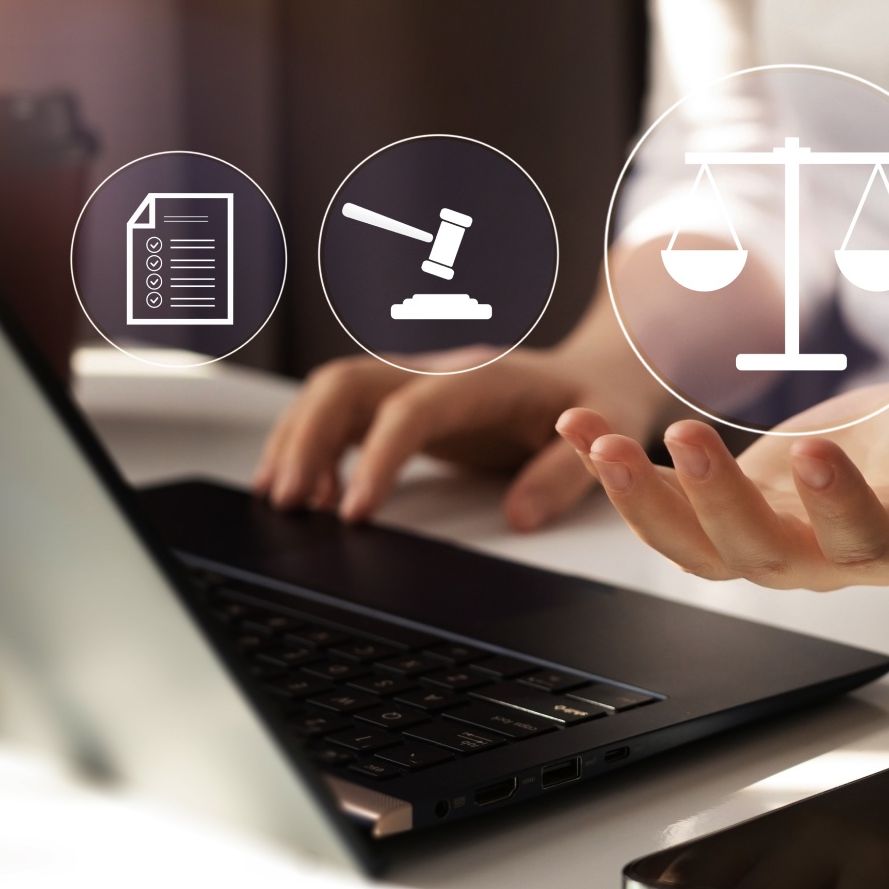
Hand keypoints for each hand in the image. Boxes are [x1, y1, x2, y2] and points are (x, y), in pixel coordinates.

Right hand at [254, 343, 665, 529]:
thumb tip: (519, 517)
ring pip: (335, 393)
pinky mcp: (407, 402)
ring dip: (299, 440)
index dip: (378, 456)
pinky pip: (345, 414)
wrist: (600, 371)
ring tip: (283, 501)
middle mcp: (441, 371)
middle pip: (350, 384)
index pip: (413, 408)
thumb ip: (563, 473)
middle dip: (308, 438)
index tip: (356, 512)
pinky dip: (317, 448)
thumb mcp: (605, 435)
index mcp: (485, 378)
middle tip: (287, 502)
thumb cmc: (600, 401)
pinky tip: (313, 494)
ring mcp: (419, 382)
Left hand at [556, 380, 888, 589]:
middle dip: (717, 504)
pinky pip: (665, 511)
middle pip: (759, 556)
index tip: (819, 454)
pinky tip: (578, 431)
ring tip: (600, 445)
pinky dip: (619, 476)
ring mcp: (768, 540)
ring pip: (695, 550)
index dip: (838, 508)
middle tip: (689, 440)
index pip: (862, 541)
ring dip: (643, 502)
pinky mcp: (729, 513)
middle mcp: (821, 558)